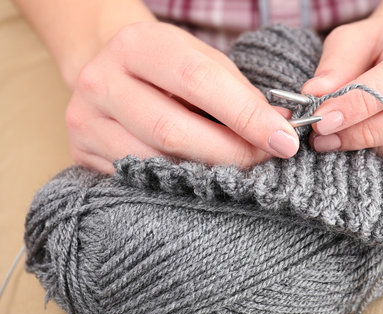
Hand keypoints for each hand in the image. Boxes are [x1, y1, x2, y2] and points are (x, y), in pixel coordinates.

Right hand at [66, 21, 297, 172]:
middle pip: (173, 130)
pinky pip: (137, 178)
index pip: (198, 80)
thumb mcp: (201, 62)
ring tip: (238, 171)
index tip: (283, 140)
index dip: (246, 114)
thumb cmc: (166, 68)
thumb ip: (237, 93)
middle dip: (230, 152)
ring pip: (155, 161)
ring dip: (207, 173)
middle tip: (265, 160)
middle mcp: (102, 79)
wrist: (109, 71)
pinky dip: (176, 182)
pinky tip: (200, 178)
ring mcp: (85, 119)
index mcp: (138, 44)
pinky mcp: (81, 151)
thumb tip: (278, 130)